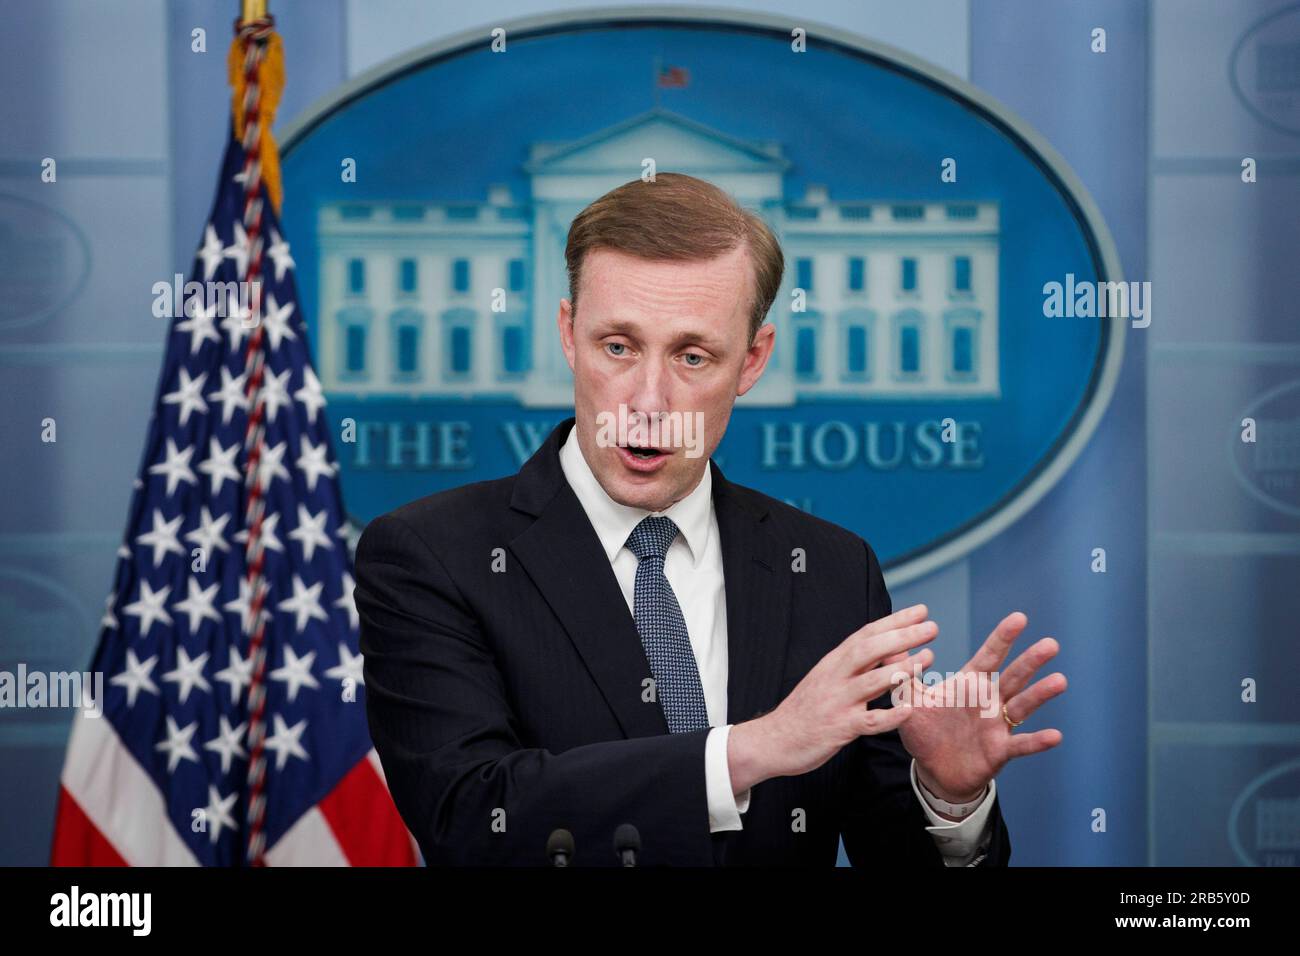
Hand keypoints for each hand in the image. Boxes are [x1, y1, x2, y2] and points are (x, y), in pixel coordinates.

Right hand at [729, 604, 937, 790]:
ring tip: (928, 659)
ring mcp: (837, 702)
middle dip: (902, 636)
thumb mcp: (828, 677)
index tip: (920, 611)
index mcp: (834, 662)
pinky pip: (868, 722)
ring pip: (872, 682)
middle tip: (931, 627)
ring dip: (901, 670)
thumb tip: (890, 646)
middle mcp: (835, 677)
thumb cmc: (807, 709)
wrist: (774, 739)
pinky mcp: (839, 728)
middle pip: (869, 650)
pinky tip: (909, 710)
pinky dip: (890, 716)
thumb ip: (856, 664)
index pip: (866, 634)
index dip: (894, 621)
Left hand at [890, 611, 1065, 802]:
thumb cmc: (926, 730)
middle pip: (1013, 676)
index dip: (1003, 638)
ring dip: (1041, 694)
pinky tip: (1056, 736)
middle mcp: (989, 700)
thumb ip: (903, 674)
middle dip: (1031, 660)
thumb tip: (885, 645)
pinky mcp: (1000, 750)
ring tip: (1059, 680)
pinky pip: (1021, 744)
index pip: (989, 656)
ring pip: (1023, 706)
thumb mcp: (911, 701)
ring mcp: (997, 725)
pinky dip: (1037, 741)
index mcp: (970, 684)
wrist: (933, 770)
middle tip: (1051, 643)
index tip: (1019, 617)